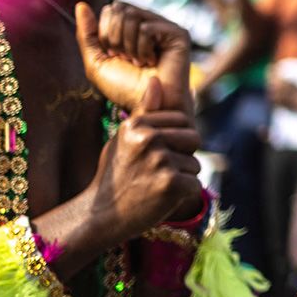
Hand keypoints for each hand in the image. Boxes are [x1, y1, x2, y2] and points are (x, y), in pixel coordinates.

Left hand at [76, 2, 191, 112]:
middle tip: (126, 59)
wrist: (150, 106)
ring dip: (128, 46)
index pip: (111, 9)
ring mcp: (164, 27)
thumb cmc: (126, 88)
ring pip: (132, 16)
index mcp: (132, 27)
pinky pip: (147, 28)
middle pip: (119, 8)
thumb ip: (87, 35)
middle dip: (114, 38)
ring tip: (139, 62)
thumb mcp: (97, 63)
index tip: (115, 56)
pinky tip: (152, 62)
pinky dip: (142, 50)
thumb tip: (81, 5)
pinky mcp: (178, 33)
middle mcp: (149, 22)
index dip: (105, 33)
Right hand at [81, 75, 204, 242]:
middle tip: (157, 172)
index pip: (181, 121)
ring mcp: (160, 160)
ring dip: (181, 178)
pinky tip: (159, 199)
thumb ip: (144, 111)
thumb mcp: (124, 138)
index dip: (174, 140)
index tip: (154, 155)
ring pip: (195, 164)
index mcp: (137, 123)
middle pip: (194, 138)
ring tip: (154, 186)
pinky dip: (181, 195)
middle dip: (182, 156)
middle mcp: (149, 138)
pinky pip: (194, 185)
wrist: (101, 216)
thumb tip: (155, 79)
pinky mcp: (171, 183)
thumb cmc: (115, 175)